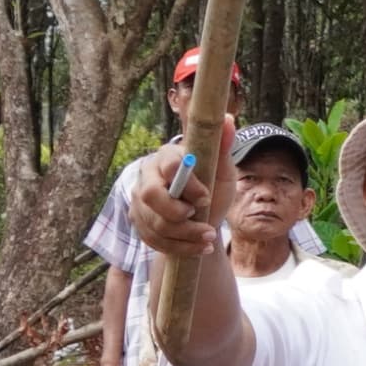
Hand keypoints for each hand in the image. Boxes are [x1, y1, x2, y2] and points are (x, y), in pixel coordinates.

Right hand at [129, 129, 227, 260]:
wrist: (205, 220)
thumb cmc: (213, 188)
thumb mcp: (223, 170)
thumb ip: (222, 147)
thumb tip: (227, 119)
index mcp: (167, 156)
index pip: (168, 165)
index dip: (188, 185)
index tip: (206, 198)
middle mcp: (147, 176)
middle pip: (150, 195)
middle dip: (178, 213)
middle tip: (201, 220)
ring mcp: (139, 201)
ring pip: (154, 222)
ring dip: (186, 234)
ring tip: (208, 237)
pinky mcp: (138, 223)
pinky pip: (154, 240)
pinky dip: (181, 247)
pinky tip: (200, 246)